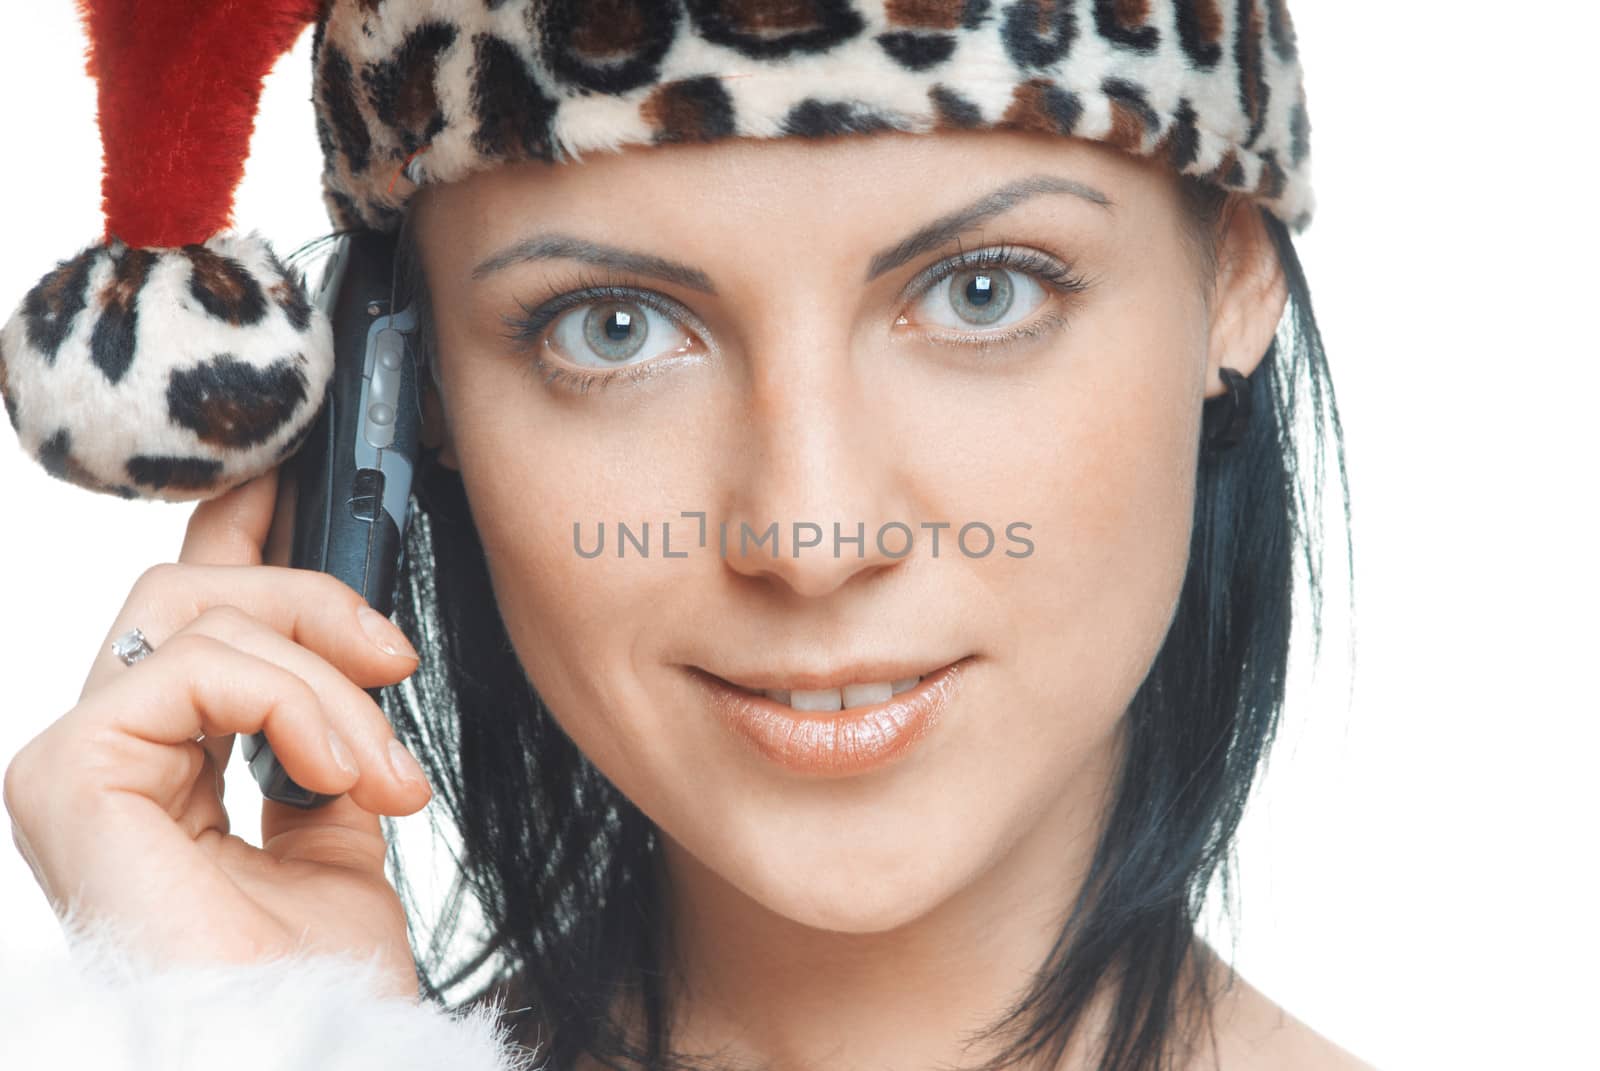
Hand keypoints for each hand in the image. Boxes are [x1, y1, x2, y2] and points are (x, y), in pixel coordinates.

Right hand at [3, 468, 428, 998]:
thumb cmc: (314, 977)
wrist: (303, 1050)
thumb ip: (322, 743)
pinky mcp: (70, 773)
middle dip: (314, 598)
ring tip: (387, 768)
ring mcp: (77, 761)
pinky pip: (198, 668)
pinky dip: (297, 704)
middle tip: (397, 659)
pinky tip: (346, 773)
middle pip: (193, 591)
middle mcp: (107, 754)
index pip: (189, 616)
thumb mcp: (339, 832)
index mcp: (161, 764)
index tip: (311, 480)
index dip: (241, 532)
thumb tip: (354, 660)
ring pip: (204, 616)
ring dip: (328, 678)